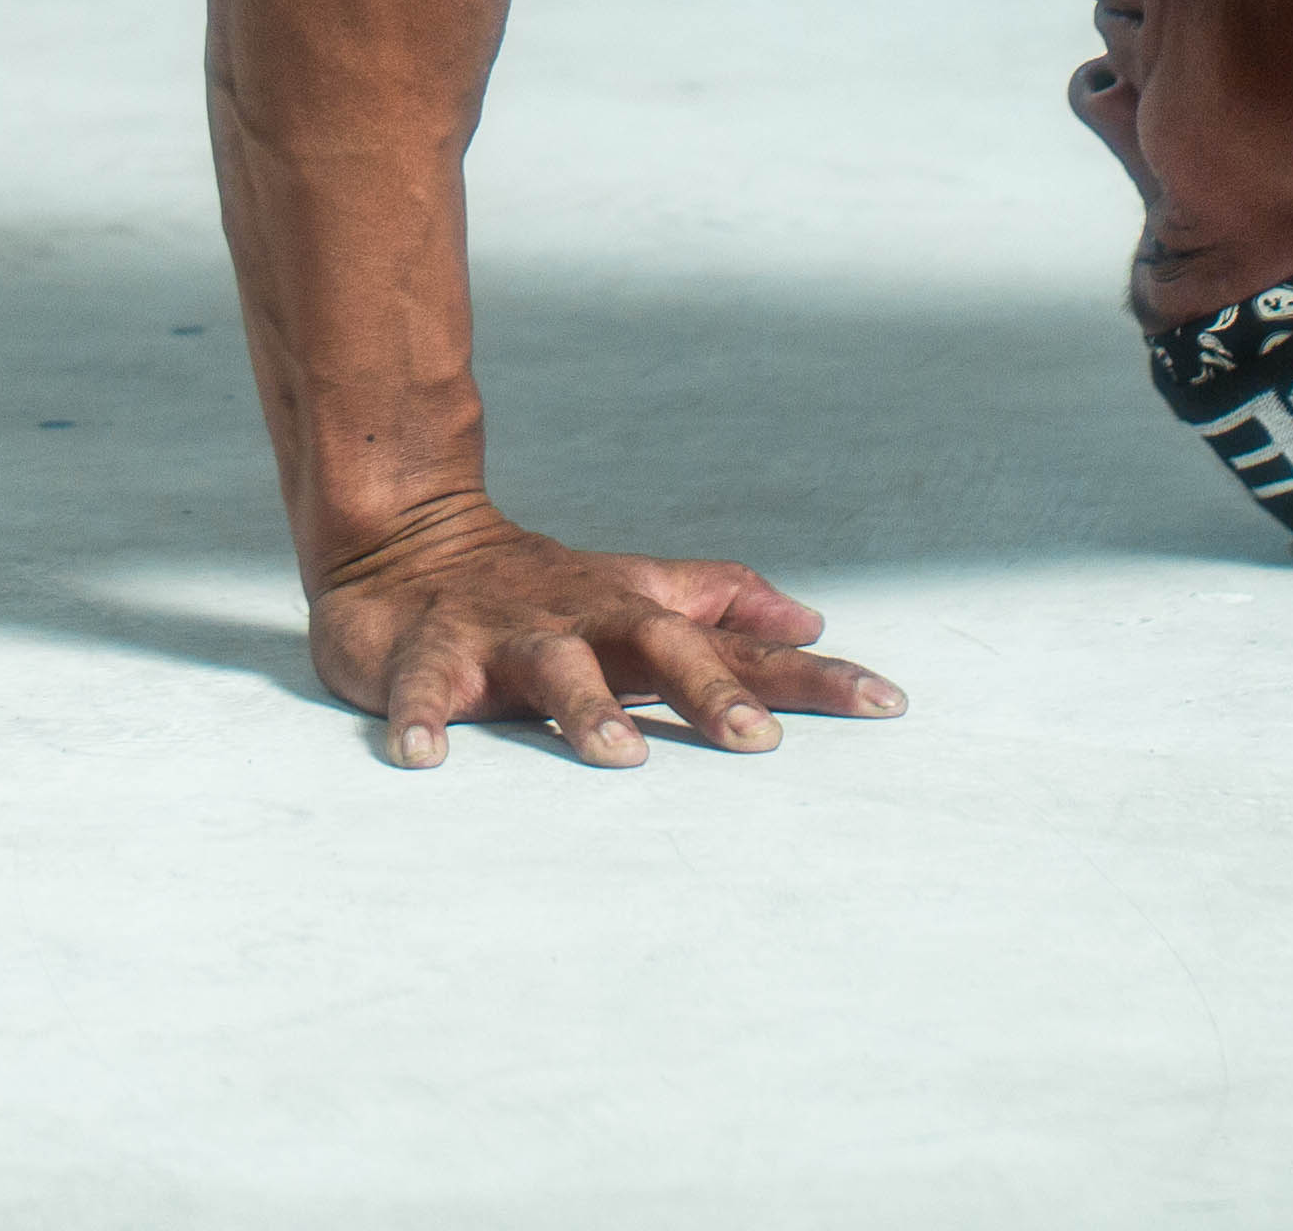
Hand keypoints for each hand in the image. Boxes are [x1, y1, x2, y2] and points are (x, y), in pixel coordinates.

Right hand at [307, 490, 907, 769]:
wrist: (406, 536)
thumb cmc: (538, 588)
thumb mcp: (634, 591)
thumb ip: (719, 608)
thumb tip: (807, 624)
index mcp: (635, 613)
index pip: (738, 648)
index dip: (811, 676)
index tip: (886, 705)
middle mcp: (582, 619)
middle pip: (656, 646)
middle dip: (708, 691)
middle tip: (758, 742)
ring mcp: (504, 634)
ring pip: (551, 668)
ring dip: (584, 710)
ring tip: (620, 755)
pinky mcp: (426, 653)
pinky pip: (420, 687)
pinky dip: (420, 719)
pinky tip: (425, 757)